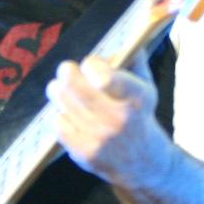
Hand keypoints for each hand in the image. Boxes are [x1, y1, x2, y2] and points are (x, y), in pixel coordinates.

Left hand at [45, 51, 165, 187]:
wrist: (142, 161)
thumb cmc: (139, 115)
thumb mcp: (146, 86)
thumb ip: (132, 59)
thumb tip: (117, 41)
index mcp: (136, 98)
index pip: (103, 76)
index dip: (91, 65)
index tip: (90, 66)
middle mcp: (119, 120)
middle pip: (73, 84)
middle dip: (66, 72)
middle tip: (66, 70)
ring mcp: (100, 138)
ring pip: (62, 101)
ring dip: (58, 91)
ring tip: (61, 88)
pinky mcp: (85, 153)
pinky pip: (58, 122)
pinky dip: (61, 115)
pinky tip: (69, 114)